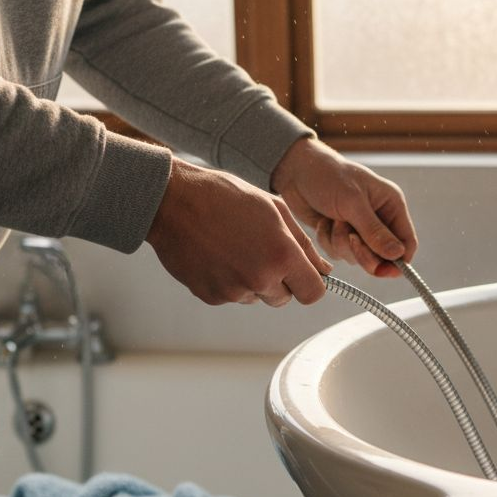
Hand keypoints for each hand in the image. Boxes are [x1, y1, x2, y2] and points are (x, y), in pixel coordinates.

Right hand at [146, 158, 331, 306]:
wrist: (172, 201)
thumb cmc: (224, 197)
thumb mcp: (274, 210)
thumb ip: (303, 244)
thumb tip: (324, 271)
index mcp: (281, 255)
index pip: (313, 293)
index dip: (310, 283)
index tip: (302, 274)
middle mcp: (259, 278)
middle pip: (285, 299)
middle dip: (279, 281)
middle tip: (260, 250)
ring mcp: (233, 291)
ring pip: (257, 297)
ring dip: (253, 280)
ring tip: (234, 247)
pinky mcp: (211, 297)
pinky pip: (232, 296)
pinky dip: (229, 281)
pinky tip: (218, 255)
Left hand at [271, 138, 417, 277]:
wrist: (296, 170)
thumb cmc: (328, 176)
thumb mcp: (352, 203)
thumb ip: (374, 231)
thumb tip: (398, 255)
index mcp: (391, 206)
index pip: (406, 243)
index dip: (397, 261)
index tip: (382, 270)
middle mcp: (379, 219)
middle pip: (382, 257)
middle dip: (362, 251)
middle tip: (349, 238)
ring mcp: (359, 229)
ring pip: (357, 257)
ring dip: (341, 244)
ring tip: (332, 221)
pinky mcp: (339, 235)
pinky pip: (339, 253)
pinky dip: (328, 242)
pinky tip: (323, 223)